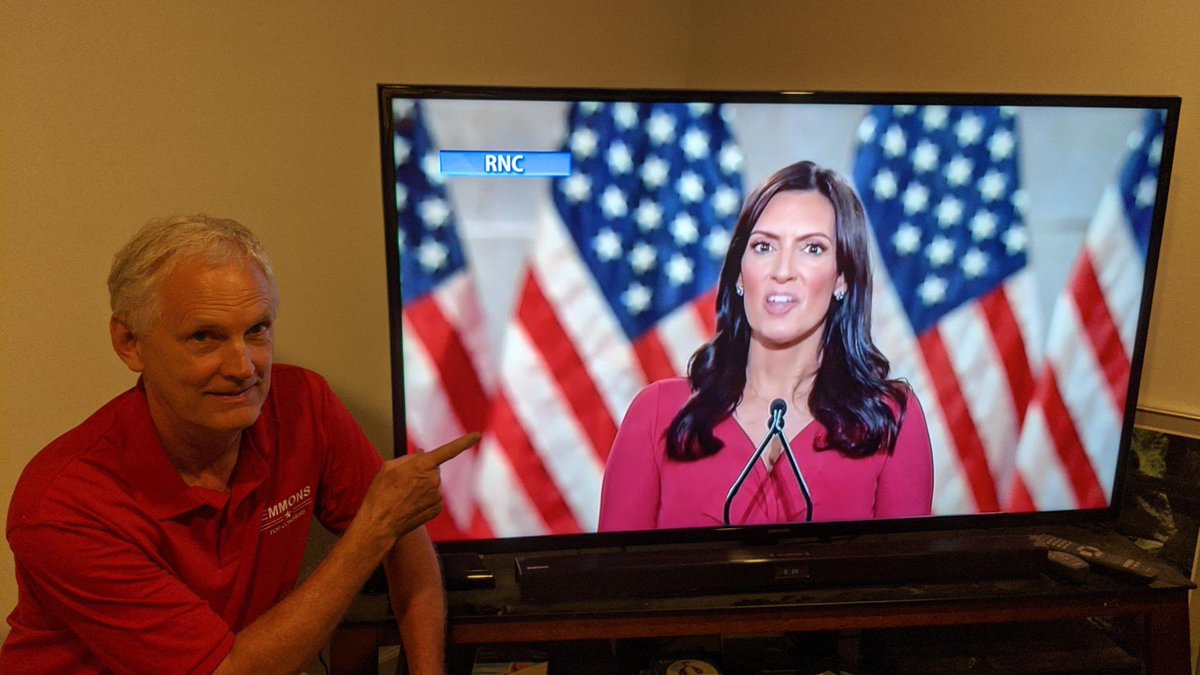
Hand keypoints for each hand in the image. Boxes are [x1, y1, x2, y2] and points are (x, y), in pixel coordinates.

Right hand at [356, 432, 480, 544]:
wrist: (379, 523)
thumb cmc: (381, 493)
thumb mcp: (389, 467)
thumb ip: (410, 458)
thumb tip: (423, 454)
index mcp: (423, 465)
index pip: (449, 450)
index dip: (465, 442)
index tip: (478, 435)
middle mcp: (435, 479)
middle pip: (433, 469)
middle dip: (422, 472)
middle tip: (402, 483)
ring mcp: (437, 496)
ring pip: (432, 485)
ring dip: (422, 487)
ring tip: (403, 496)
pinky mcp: (437, 509)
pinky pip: (433, 498)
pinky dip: (424, 500)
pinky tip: (410, 505)